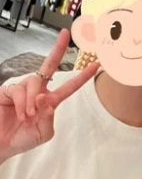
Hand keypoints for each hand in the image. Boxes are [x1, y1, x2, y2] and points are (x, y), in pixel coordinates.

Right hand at [0, 29, 98, 161]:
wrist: (2, 144)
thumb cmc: (23, 139)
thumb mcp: (43, 132)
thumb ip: (48, 117)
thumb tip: (45, 98)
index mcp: (49, 101)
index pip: (68, 86)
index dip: (81, 77)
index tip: (95, 65)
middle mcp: (37, 91)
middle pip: (49, 66)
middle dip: (57, 49)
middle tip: (65, 34)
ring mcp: (23, 89)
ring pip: (34, 82)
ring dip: (33, 100)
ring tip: (28, 116)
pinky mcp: (8, 90)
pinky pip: (19, 90)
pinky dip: (22, 104)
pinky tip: (20, 114)